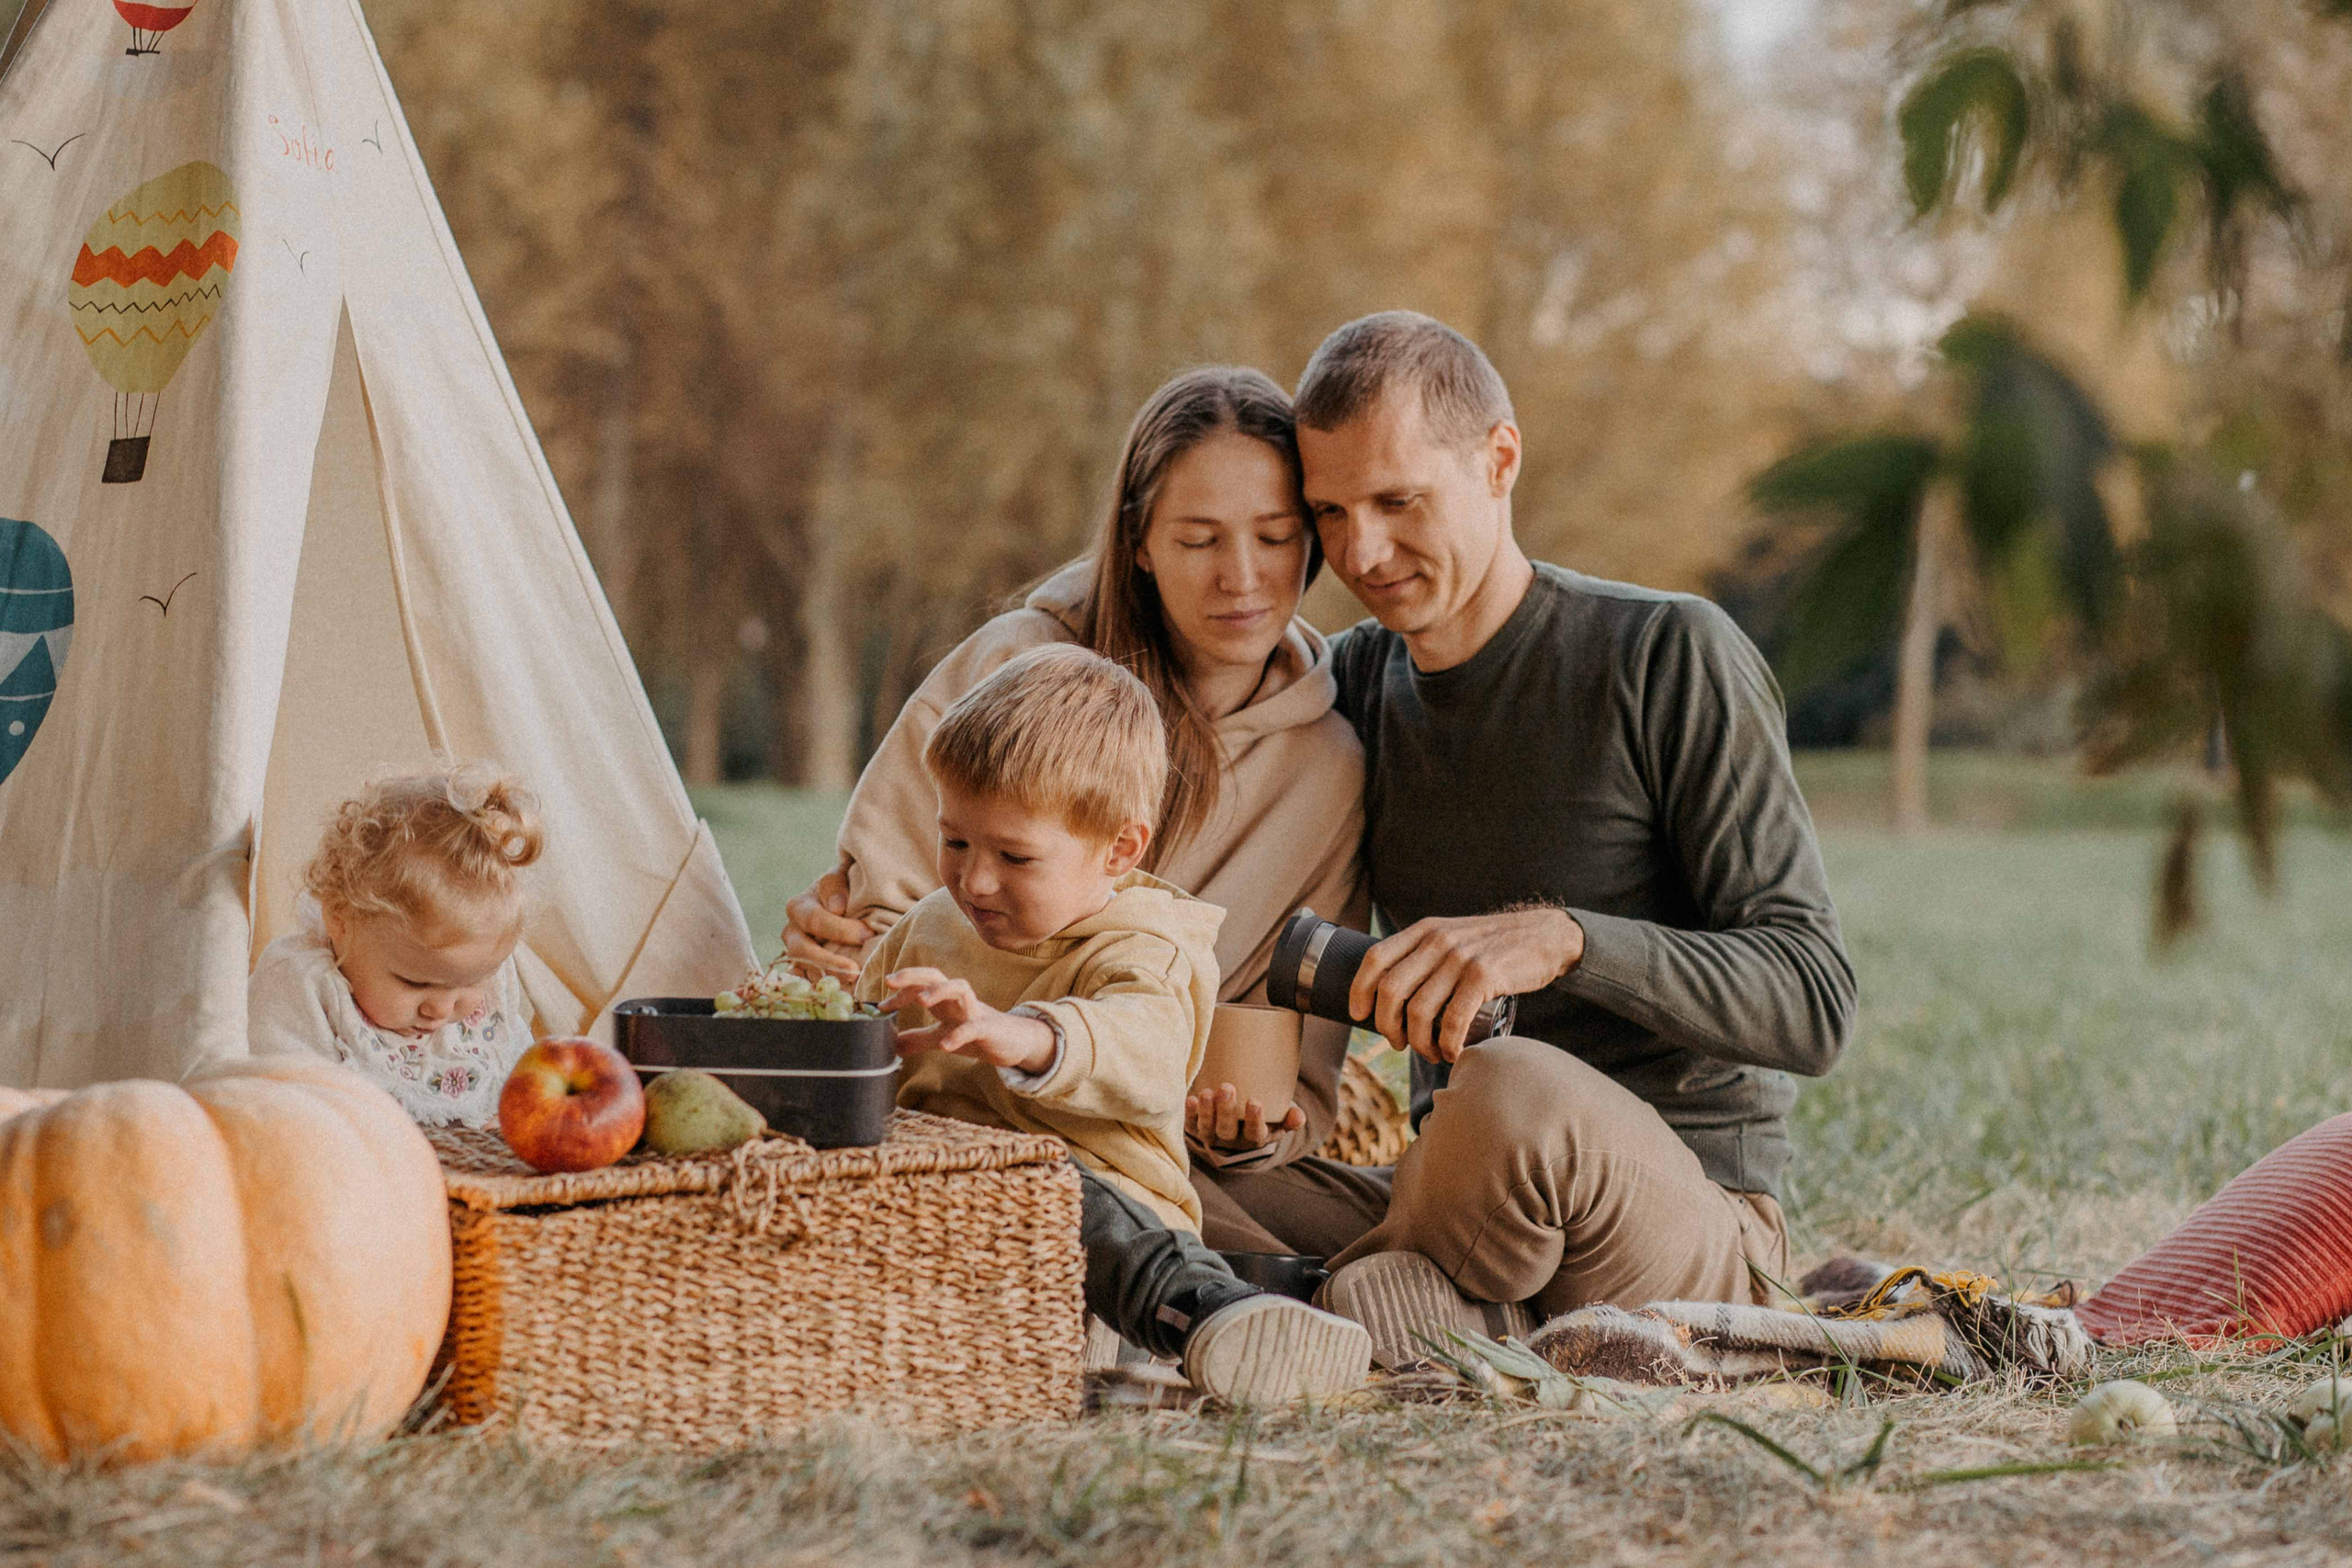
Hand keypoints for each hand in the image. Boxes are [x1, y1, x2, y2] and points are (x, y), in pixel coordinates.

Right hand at [782, 865, 866, 981]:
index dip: (840, 929)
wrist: (844, 900)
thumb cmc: (845, 887)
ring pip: (803, 970)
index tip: (866, 935)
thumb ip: (836, 885)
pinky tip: (843, 995)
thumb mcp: (841, 876)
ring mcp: (796, 954)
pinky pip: (807, 984)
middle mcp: (792, 932)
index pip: (814, 920)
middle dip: (829, 962)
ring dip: (827, 979)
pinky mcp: (804, 970)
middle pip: (802, 950)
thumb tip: (837, 907)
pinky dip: (823, 990)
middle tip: (855, 971)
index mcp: (799, 907)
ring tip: (852, 985)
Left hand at [879, 967, 1056, 1075]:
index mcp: (945, 1001)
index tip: (881, 1006)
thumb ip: (917, 1039)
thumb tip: (890, 1045)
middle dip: (913, 975)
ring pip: (960, 988)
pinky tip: (945, 1044)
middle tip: (891, 981)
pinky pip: (974, 1027)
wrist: (1013, 1043)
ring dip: (939, 991)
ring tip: (921, 1001)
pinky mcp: (989, 1029)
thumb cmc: (976, 1034)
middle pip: (936, 976)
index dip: (899, 991)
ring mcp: (975, 1012)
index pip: (919, 985)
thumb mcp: (941, 1036)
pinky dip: (959, 1034)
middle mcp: (959, 1000)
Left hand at [1185, 1082, 1305, 1151]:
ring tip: (1207, 1093)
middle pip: (1227, 1131)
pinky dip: (1190, 1113)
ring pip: (1207, 1129)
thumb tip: (1299, 1117)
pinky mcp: (1196, 1129)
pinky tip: (1190, 1099)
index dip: (1254, 1120)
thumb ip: (1290, 1119)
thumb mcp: (1279, 1121)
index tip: (1255, 1101)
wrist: (1237, 1133)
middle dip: (1226, 1110)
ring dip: (1206, 1111)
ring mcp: (1212, 1137)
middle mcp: (1232, 1141)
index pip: (1255, 1134)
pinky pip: (1191, 1124)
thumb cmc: (1263, 1119)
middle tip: (1227, 1088)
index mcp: (1255, 1139)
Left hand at [1348, 908, 1584, 1064]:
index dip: (1360, 991)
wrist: (1544, 935)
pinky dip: (1448, 1044)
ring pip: (1420, 1011)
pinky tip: (1452, 1053)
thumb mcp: (1452, 936)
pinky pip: (1453, 1019)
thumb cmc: (1494, 947)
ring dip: (1420, 1043)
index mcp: (1424, 931)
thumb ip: (1424, 954)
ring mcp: (1460, 958)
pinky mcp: (1484, 976)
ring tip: (1431, 1053)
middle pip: (1391, 990)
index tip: (1359, 1016)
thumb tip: (1390, 993)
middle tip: (1399, 1043)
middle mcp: (1437, 941)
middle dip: (1387, 1026)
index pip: (1375, 959)